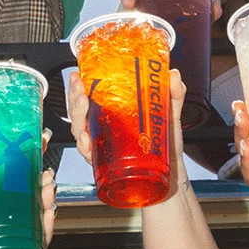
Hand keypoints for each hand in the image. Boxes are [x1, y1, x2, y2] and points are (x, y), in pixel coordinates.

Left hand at [0, 135, 56, 248]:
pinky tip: (48, 212)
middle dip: (43, 174)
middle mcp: (9, 214)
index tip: (33, 141)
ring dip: (49, 196)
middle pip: (33, 189)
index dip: (26, 158)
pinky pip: (43, 237)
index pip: (14, 174)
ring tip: (46, 185)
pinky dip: (49, 225)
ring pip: (42, 211)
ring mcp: (20, 233)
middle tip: (44, 163)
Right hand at [67, 67, 189, 200]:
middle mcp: (104, 130)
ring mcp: (104, 146)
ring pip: (80, 130)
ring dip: (77, 117)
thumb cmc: (167, 146)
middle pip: (80, 112)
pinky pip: (90, 155)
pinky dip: (84, 147)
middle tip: (79, 88)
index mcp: (113, 114)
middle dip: (74, 98)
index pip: (89, 96)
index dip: (78, 86)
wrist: (172, 174)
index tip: (77, 74)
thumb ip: (173, 94)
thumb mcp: (170, 115)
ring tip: (83, 104)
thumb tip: (174, 75)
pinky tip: (86, 139)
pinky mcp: (107, 164)